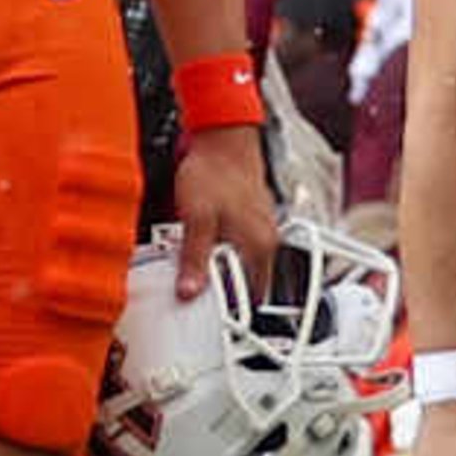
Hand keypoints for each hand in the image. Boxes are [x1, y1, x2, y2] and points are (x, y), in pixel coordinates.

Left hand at [170, 124, 281, 301]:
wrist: (221, 137)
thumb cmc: (213, 171)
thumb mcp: (197, 217)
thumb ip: (194, 257)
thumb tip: (189, 291)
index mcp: (259, 247)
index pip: (251, 297)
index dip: (230, 311)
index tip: (209, 317)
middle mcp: (265, 241)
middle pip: (246, 284)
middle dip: (222, 292)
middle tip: (196, 292)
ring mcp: (259, 230)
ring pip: (239, 266)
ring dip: (219, 272)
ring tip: (194, 268)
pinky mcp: (249, 220)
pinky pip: (236, 248)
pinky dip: (219, 254)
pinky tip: (201, 246)